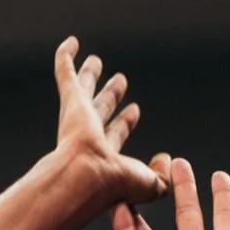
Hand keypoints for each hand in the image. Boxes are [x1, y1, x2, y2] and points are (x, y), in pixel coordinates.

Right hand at [53, 37, 167, 207]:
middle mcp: (88, 135)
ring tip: (95, 60)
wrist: (86, 177)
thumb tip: (164, 158)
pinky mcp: (70, 101)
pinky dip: (66, 57)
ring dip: (90, 75)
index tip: (134, 111)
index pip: (116, 133)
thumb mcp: (148, 184)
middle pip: (100, 109)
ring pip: (83, 89)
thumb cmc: (114, 185)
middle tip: (120, 81)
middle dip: (110, 95)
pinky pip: (66, 72)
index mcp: (104, 155)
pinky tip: (72, 43)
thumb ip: (160, 175)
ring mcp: (77, 116)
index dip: (125, 122)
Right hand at [113, 161, 229, 229]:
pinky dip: (123, 228)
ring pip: (154, 229)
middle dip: (184, 188)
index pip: (224, 216)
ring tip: (142, 178)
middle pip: (188, 214)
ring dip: (148, 204)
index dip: (222, 196)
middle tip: (177, 163)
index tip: (220, 176)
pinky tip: (119, 207)